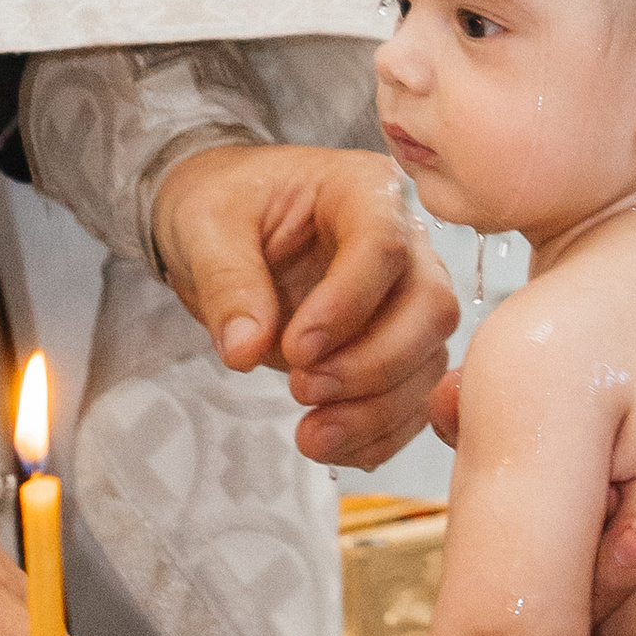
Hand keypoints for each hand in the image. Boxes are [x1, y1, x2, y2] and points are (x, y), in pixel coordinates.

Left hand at [153, 141, 457, 468]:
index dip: (349, 304)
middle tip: (302, 389)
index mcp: (363, 191)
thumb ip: (228, 283)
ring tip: (311, 435)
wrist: (224, 229)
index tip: (295, 350)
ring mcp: (406, 297)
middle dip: (374, 364)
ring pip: (428, 359)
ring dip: (376, 410)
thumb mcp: (205, 227)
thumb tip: (245, 350)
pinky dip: (378, 432)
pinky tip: (332, 444)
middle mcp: (404, 241)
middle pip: (430, 306)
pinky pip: (411, 397)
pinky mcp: (396, 346)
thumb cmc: (222, 205)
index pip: (385, 246)